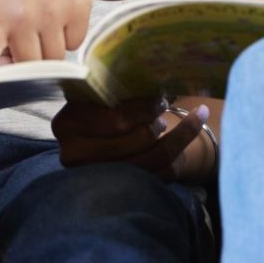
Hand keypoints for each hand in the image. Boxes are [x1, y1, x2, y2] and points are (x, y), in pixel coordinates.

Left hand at [0, 0, 92, 68]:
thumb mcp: (1, 6)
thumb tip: (5, 74)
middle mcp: (23, 14)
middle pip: (30, 65)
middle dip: (32, 59)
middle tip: (31, 37)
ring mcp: (52, 12)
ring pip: (55, 59)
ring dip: (52, 50)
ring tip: (46, 24)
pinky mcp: (78, 10)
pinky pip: (76, 44)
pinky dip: (70, 37)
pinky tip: (63, 17)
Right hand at [52, 96, 212, 180]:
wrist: (91, 140)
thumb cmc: (93, 109)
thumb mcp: (90, 96)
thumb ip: (107, 89)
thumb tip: (149, 72)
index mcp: (66, 126)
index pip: (115, 122)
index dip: (143, 109)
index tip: (159, 98)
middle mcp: (77, 156)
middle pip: (135, 140)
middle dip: (156, 122)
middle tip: (164, 106)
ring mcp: (101, 178)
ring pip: (154, 157)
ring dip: (179, 134)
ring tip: (187, 116)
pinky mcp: (126, 190)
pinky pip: (164, 172)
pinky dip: (184, 148)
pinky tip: (196, 125)